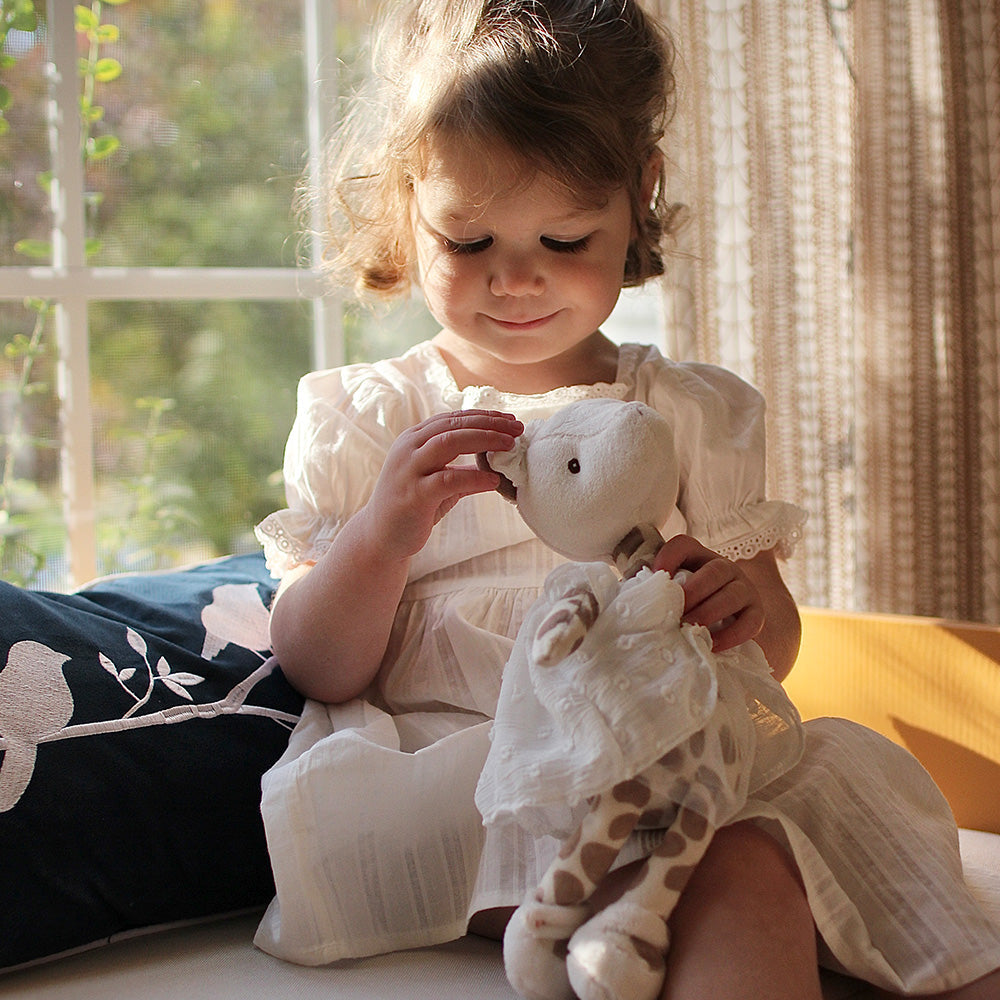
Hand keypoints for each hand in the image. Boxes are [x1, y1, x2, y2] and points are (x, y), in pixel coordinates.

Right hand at [364, 409, 522, 560]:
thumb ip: (462, 467)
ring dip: (484, 440)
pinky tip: (494, 480)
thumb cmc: (412, 506)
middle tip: (517, 428)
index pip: (453, 418)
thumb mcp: (437, 480)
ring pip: (449, 442)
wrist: (380, 537)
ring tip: (510, 446)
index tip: (511, 420)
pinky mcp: (413, 494)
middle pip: (454, 425)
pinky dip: (474, 477)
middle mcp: (409, 448)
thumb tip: (496, 460)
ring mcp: (409, 470)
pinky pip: (448, 479)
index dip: (484, 416)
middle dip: (489, 423)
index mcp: (414, 439)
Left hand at [652, 534, 764, 651]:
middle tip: (675, 612)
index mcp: (698, 556)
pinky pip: (750, 622)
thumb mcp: (670, 590)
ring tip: (689, 628)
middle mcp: (725, 568)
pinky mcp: (756, 613)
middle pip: (714, 571)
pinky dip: (731, 635)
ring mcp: (744, 589)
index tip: (657, 574)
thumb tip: (630, 597)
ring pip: (732, 595)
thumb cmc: (686, 605)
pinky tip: (712, 645)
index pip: (684, 545)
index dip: (669, 557)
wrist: (726, 620)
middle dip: (693, 591)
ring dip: (709, 612)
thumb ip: (653, 589)